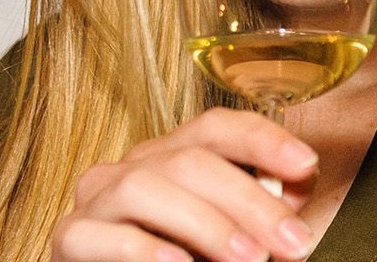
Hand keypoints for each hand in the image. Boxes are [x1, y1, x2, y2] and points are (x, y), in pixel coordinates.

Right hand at [51, 107, 319, 261]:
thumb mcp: (225, 237)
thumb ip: (255, 213)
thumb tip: (294, 191)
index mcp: (169, 156)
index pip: (214, 127)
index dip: (262, 139)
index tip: (306, 165)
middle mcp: (131, 167)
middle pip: (190, 159)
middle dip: (250, 200)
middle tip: (293, 242)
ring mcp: (97, 200)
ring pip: (146, 187)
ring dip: (207, 224)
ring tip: (250, 259)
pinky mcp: (71, 237)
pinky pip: (105, 234)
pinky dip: (147, 249)